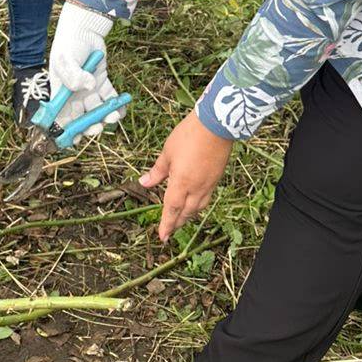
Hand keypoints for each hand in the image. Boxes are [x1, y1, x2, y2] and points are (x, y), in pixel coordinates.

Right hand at [48, 3, 125, 139]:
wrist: (84, 29)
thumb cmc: (69, 44)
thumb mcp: (66, 59)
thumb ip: (74, 74)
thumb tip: (88, 87)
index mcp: (60, 94)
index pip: (61, 118)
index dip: (66, 131)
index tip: (75, 139)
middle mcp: (74, 95)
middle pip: (80, 118)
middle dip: (89, 126)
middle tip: (97, 128)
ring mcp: (88, 90)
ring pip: (97, 110)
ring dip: (104, 116)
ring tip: (113, 116)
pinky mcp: (102, 83)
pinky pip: (109, 98)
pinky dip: (116, 104)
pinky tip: (122, 106)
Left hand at [140, 113, 232, 241]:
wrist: (216, 124)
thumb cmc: (189, 135)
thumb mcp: (168, 152)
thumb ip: (157, 171)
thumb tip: (144, 183)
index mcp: (181, 183)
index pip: (172, 209)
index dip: (166, 225)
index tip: (162, 237)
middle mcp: (196, 188)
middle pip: (186, 212)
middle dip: (177, 223)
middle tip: (169, 231)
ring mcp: (209, 183)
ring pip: (198, 207)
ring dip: (189, 215)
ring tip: (182, 219)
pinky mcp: (217, 177)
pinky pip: (207, 198)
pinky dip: (199, 204)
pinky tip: (195, 202)